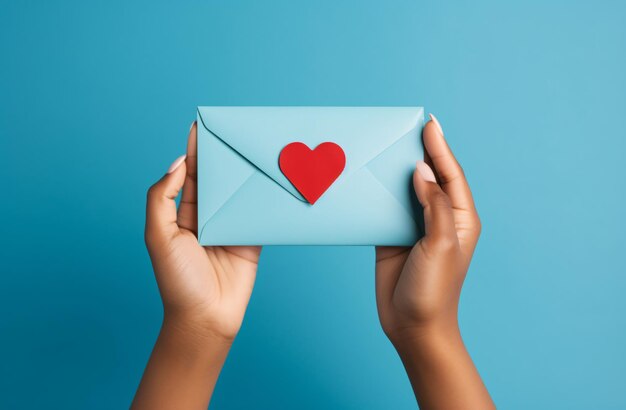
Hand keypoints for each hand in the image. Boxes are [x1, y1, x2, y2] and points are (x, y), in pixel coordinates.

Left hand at [144, 122, 260, 340]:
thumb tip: (178, 165)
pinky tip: (272, 178)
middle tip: (234, 130)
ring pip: (239, 192)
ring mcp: (231, 226)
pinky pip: (259, 212)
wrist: (207, 318)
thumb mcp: (158, 236)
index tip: (200, 125)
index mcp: (183, 214)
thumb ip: (163, 198)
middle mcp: (207, 216)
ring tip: (256, 147)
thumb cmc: (178, 280)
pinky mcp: (252, 238)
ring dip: (246, 172)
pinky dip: (266, 197)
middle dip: (223, 155)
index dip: (194, 150)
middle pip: (217, 178)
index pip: (189, 174)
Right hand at [375, 114, 492, 408]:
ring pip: (405, 190)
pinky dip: (377, 193)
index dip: (440, 147)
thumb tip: (421, 171)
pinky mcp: (393, 236)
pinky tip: (367, 179)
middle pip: (428, 176)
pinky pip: (385, 208)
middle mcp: (439, 218)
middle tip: (403, 127)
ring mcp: (415, 227)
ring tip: (382, 146)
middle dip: (418, 152)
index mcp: (460, 218)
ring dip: (394, 170)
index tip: (429, 123)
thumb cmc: (434, 290)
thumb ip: (434, 205)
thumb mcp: (440, 245)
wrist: (413, 326)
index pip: (450, 175)